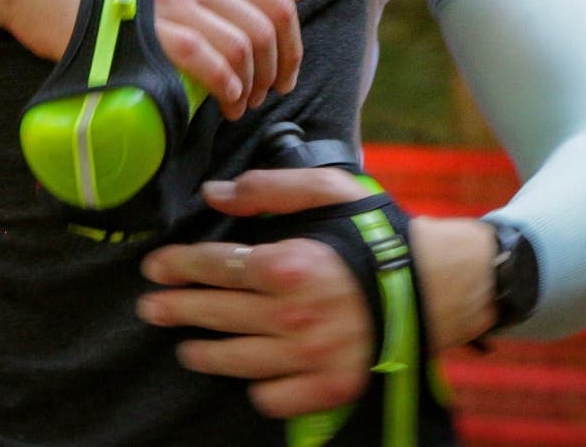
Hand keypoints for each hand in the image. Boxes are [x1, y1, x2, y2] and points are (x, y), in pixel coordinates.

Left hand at [136, 168, 374, 417]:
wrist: (434, 284)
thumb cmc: (375, 233)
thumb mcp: (327, 190)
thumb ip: (267, 188)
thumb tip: (214, 194)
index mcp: (291, 265)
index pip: (218, 266)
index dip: (180, 265)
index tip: (155, 267)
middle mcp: (295, 315)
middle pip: (218, 314)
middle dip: (177, 309)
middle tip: (150, 309)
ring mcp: (311, 356)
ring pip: (239, 362)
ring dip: (206, 354)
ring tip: (188, 350)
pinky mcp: (329, 386)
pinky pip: (275, 396)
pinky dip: (259, 387)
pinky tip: (250, 375)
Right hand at [148, 0, 308, 117]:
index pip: (277, 1)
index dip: (292, 45)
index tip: (287, 73)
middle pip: (262, 30)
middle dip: (272, 71)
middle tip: (265, 93)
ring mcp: (174, 3)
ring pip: (239, 48)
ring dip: (249, 85)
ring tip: (242, 101)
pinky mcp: (155, 31)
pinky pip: (205, 60)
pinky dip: (225, 85)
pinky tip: (226, 99)